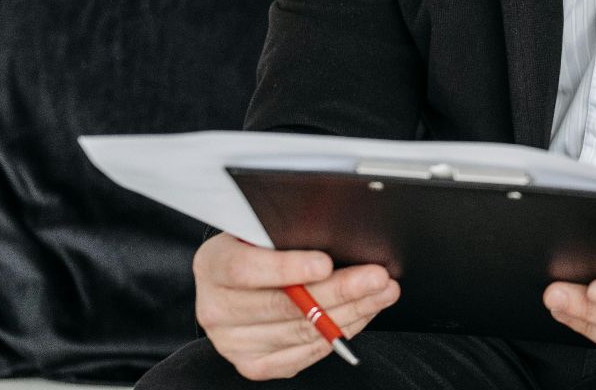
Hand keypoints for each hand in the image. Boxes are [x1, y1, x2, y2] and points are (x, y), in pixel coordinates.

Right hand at [192, 232, 398, 380]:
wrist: (237, 285)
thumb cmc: (261, 249)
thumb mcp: (264, 230)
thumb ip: (290, 234)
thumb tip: (340, 237)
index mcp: (214, 264)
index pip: (246, 269)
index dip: (287, 268)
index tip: (325, 263)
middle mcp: (216, 307)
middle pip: (282, 306)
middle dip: (339, 291)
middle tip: (376, 278)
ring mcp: (232, 341)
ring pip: (300, 331)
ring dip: (350, 312)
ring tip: (381, 293)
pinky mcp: (253, 364)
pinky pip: (302, 354)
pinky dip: (338, 334)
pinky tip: (362, 314)